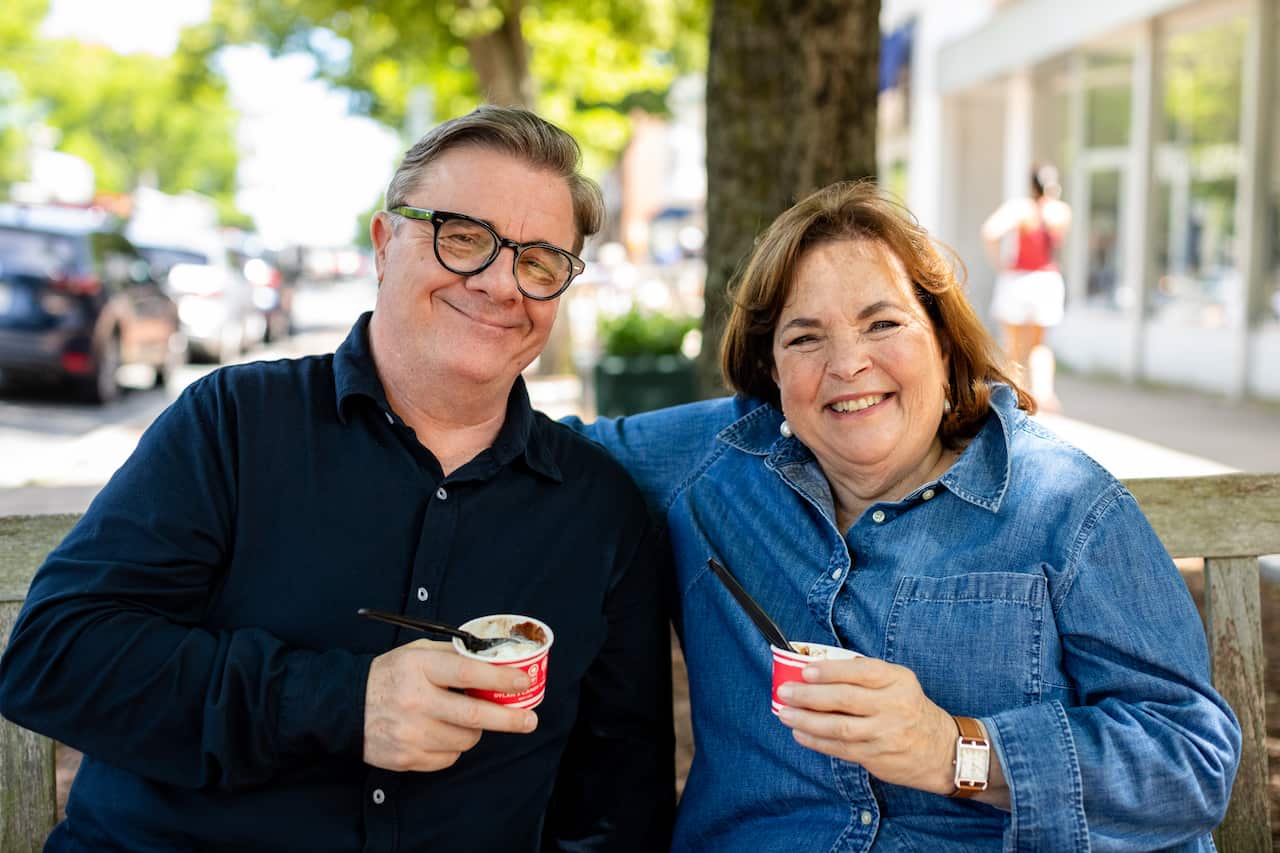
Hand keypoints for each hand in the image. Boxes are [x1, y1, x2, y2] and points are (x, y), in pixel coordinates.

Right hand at [363, 639, 537, 771]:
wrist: (345, 706)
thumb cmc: (390, 675)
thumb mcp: (418, 652)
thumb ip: (454, 654)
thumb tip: (496, 660)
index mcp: (419, 668)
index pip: (469, 673)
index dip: (501, 679)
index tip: (523, 683)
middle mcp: (414, 701)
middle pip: (474, 716)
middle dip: (509, 719)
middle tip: (529, 720)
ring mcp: (409, 733)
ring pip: (465, 739)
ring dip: (474, 730)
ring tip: (463, 718)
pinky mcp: (405, 758)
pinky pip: (448, 758)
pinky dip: (453, 746)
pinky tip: (440, 732)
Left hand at [776, 656, 956, 794]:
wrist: (940, 750)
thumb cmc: (909, 707)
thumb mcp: (898, 682)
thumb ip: (865, 673)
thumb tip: (818, 666)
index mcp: (898, 681)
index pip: (861, 672)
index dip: (830, 671)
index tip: (804, 671)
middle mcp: (894, 706)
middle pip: (845, 700)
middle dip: (809, 696)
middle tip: (785, 692)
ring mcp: (886, 734)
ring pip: (839, 727)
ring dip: (806, 721)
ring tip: (785, 714)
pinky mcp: (877, 757)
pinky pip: (840, 748)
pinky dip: (816, 741)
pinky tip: (800, 733)